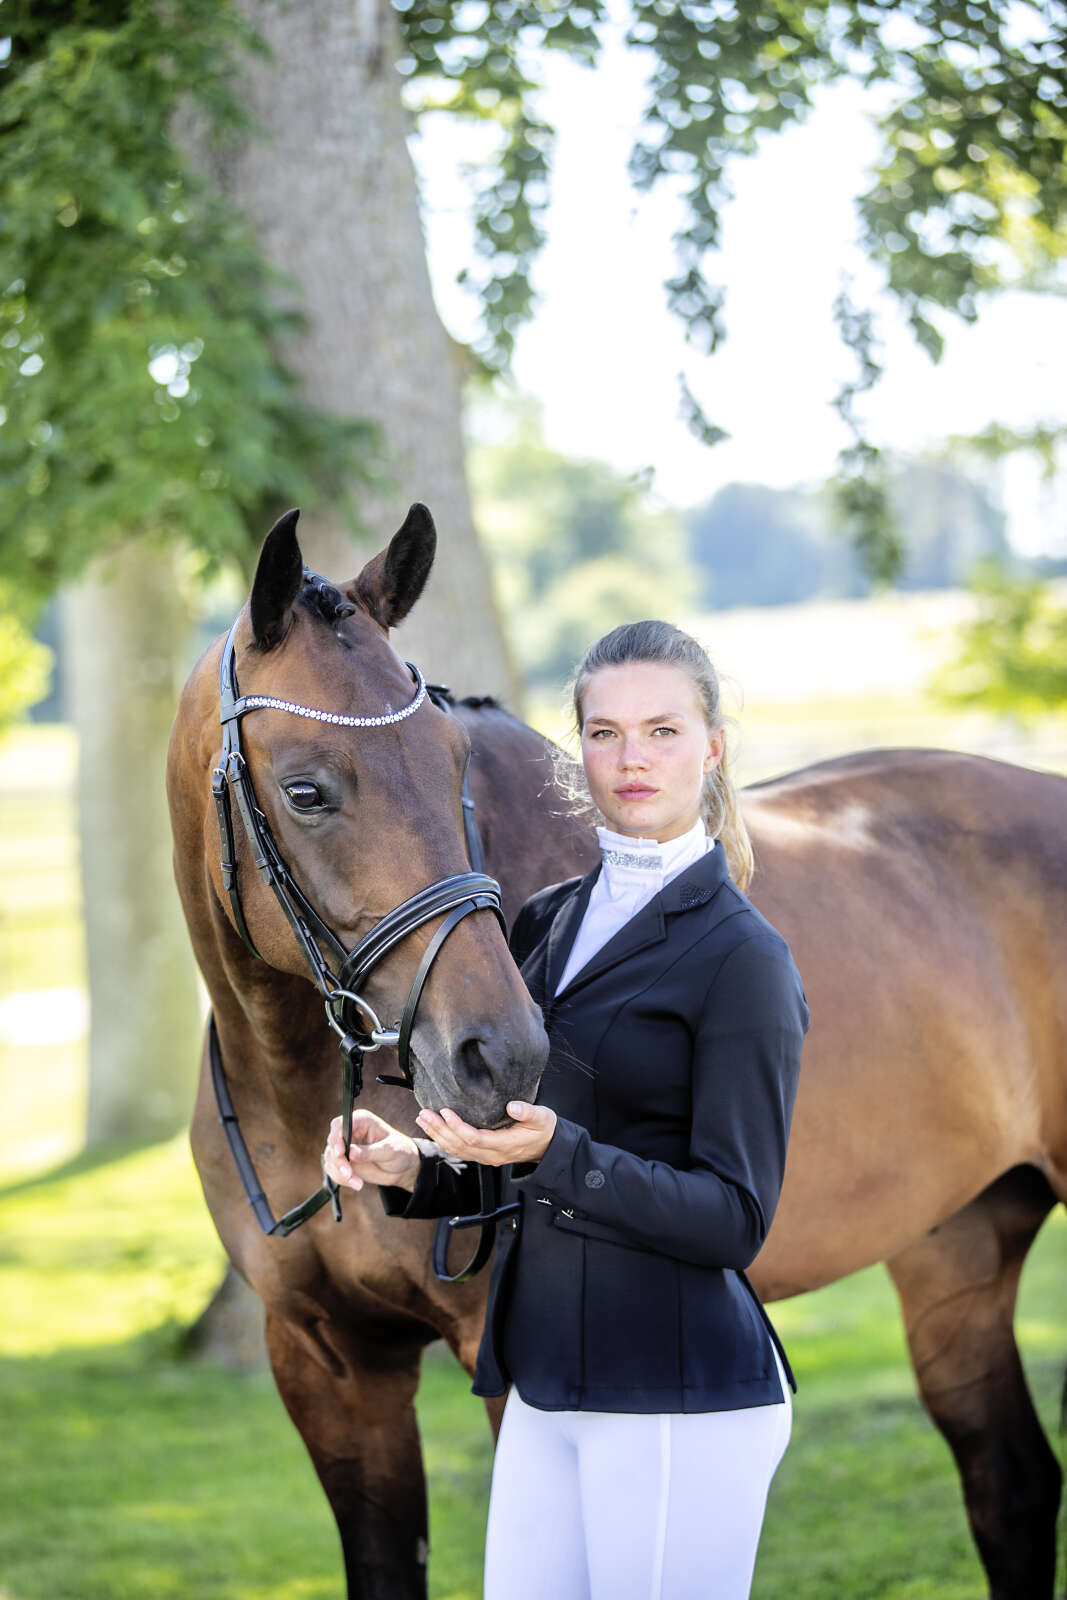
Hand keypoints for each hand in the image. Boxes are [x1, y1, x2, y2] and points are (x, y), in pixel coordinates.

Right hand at [322, 1111, 420, 1192]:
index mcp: (362, 1121)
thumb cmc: (400, 1152)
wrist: (402, 1168)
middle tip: (349, 1174)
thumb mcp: (389, 1151)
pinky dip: (341, 1179)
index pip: (340, 1124)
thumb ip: (370, 1152)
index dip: (336, 1137)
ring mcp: (346, 1146)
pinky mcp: (344, 1160)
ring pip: (331, 1158)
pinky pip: (333, 1169)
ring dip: (340, 1173)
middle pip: (332, 1143)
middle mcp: (351, 1131)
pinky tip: (356, 1183)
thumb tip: (351, 1153)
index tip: (340, 1153)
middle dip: (338, 1161)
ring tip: (358, 1183)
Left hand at [414, 1101, 556, 1167]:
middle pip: (459, 1145)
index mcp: (504, 1144)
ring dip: (438, 1135)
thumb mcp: (542, 1118)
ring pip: (456, 1150)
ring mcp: (486, 1157)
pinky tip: (434, 1130)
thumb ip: (528, 1112)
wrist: (547, 1148)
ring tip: (423, 1119)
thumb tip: (512, 1106)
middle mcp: (491, 1154)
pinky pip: (460, 1151)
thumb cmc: (544, 1130)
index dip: (457, 1126)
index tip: (445, 1111)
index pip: (474, 1138)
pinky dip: (444, 1141)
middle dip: (440, 1130)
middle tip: (424, 1114)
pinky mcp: (483, 1154)